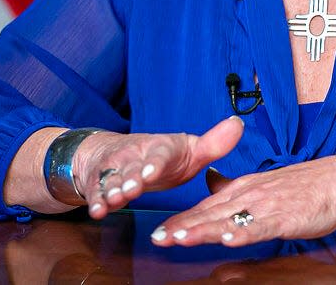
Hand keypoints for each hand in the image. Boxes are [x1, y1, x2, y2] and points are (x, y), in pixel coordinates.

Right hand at [74, 115, 243, 217]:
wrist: (115, 153)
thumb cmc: (161, 156)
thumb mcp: (189, 151)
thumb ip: (212, 144)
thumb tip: (238, 124)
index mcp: (161, 148)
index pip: (159, 153)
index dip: (155, 163)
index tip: (152, 172)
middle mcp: (136, 157)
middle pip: (133, 168)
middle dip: (132, 179)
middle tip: (132, 189)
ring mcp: (117, 171)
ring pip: (114, 180)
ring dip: (113, 190)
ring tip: (114, 199)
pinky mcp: (101, 184)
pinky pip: (98, 193)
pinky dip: (97, 202)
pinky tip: (98, 210)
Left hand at [149, 155, 335, 246]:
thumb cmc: (304, 186)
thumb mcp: (263, 182)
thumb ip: (235, 186)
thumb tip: (210, 181)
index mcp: (244, 187)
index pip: (206, 206)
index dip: (182, 219)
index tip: (159, 231)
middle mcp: (250, 194)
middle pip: (211, 213)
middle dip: (184, 227)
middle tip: (158, 239)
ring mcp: (267, 205)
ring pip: (229, 219)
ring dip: (204, 229)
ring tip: (181, 238)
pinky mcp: (285, 217)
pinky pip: (260, 226)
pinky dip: (243, 231)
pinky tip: (227, 238)